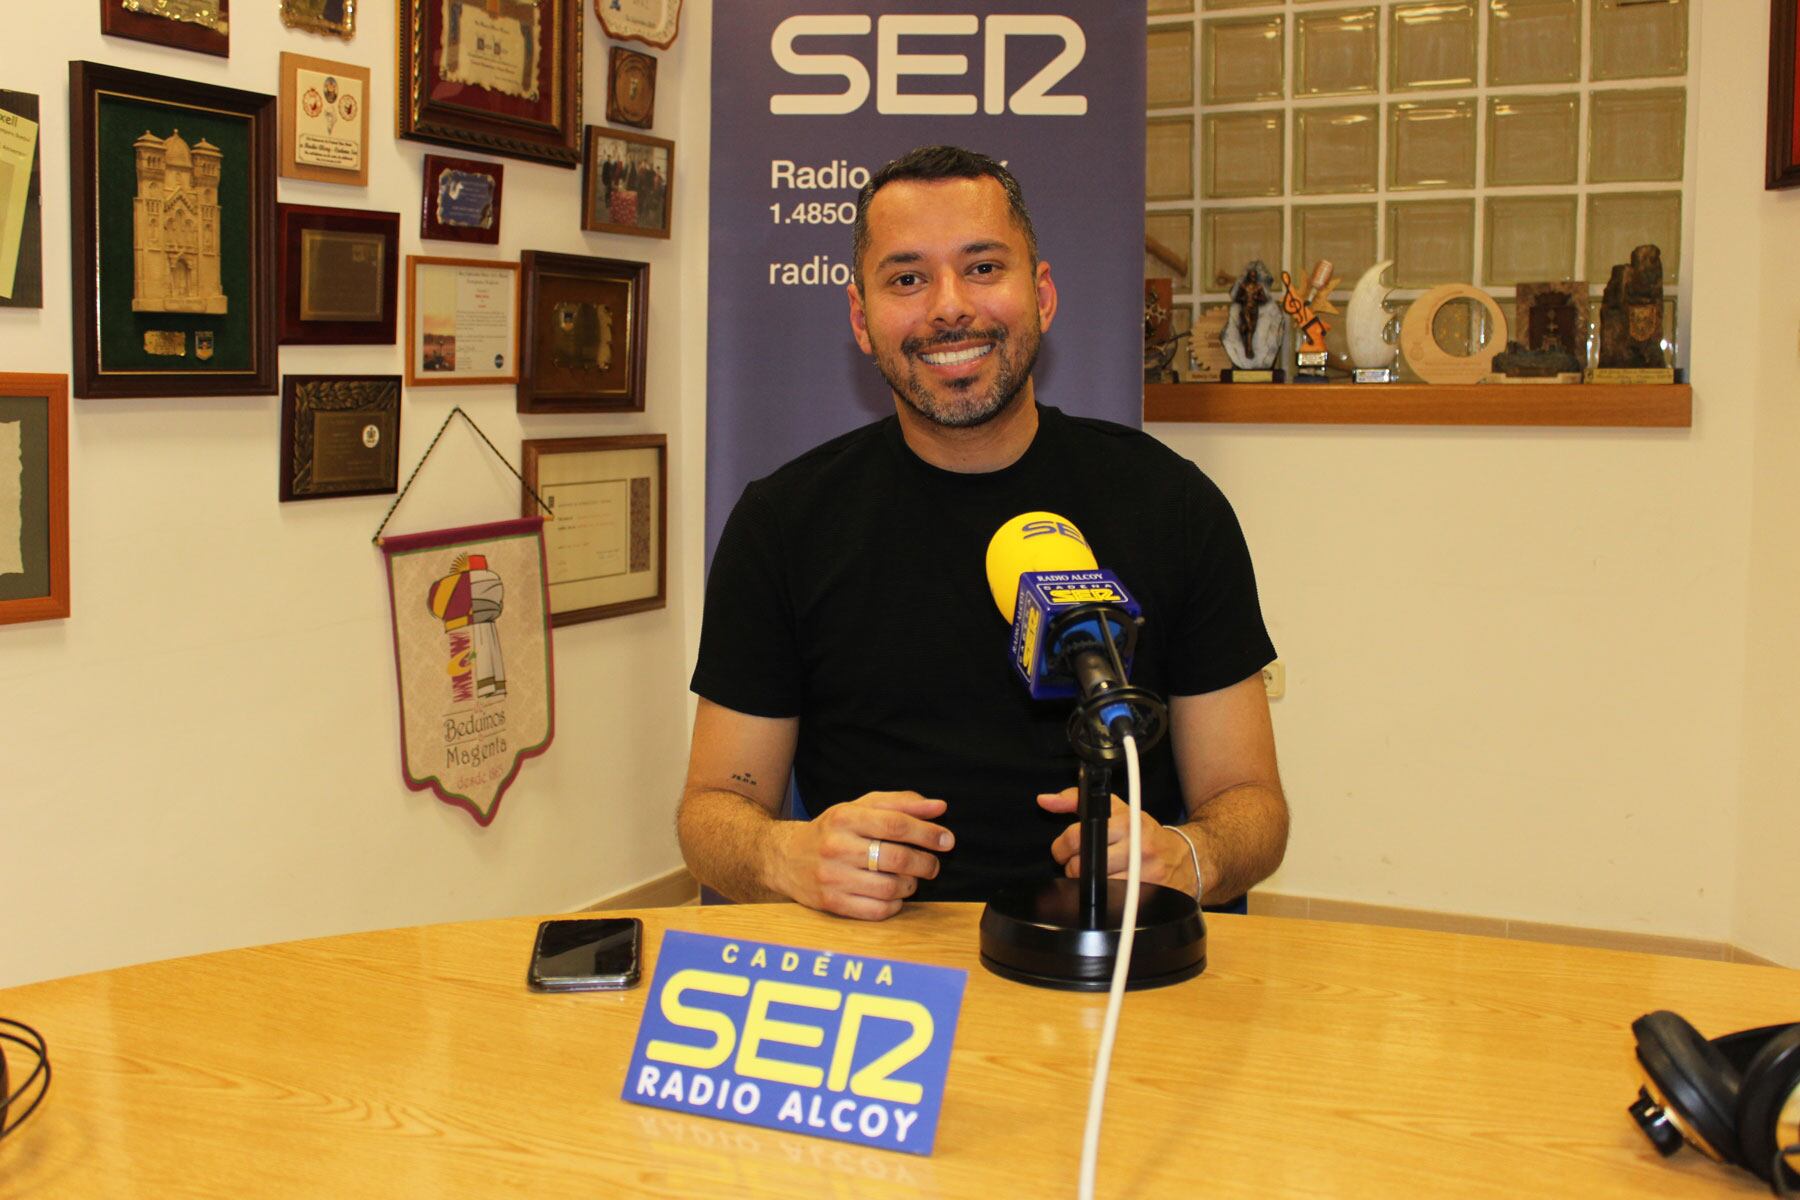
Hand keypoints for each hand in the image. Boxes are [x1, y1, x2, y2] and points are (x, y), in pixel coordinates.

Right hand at [768, 792, 953, 920]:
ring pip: (890, 888)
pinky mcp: (831, 903)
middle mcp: (837, 847)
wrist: (786, 857)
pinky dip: (894, 905)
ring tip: (911, 879)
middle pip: (897, 859)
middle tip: (933, 865)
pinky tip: (894, 896)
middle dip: (926, 863)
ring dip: (911, 886)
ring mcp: (833, 878)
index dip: (927, 833)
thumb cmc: (833, 830)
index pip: (896, 824)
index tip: (947, 840)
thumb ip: (901, 804)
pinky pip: (877, 911)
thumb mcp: (860, 808)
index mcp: (846, 818)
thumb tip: (939, 807)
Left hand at [1036, 789, 1198, 896]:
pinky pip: (1112, 902)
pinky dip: (1105, 898)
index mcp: (1126, 822)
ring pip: (1095, 888)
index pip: (1078, 837)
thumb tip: (1045, 800)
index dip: (1062, 847)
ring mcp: (1145, 873)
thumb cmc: (1143, 832)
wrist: (1184, 857)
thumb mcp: (1115, 809)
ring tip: (1095, 876)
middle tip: (1078, 864)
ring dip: (1087, 885)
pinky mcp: (1150, 896)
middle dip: (1073, 867)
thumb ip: (1077, 800)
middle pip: (1082, 867)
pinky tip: (1108, 889)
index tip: (1062, 850)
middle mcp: (1137, 846)